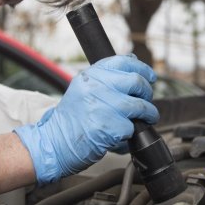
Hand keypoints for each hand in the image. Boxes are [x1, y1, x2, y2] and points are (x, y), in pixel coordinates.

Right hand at [14, 54, 157, 184]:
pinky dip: (130, 133)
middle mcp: (96, 87)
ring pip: (140, 106)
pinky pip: (132, 127)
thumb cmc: (71, 120)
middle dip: (147, 92)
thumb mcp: (82, 90)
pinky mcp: (109, 127)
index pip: (123, 62)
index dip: (142, 68)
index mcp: (90, 76)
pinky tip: (121, 134)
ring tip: (147, 118)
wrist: (54, 143)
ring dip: (148, 113)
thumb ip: (105, 78)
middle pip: (136, 82)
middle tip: (147, 100)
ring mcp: (103, 107)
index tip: (150, 76)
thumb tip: (133, 63)